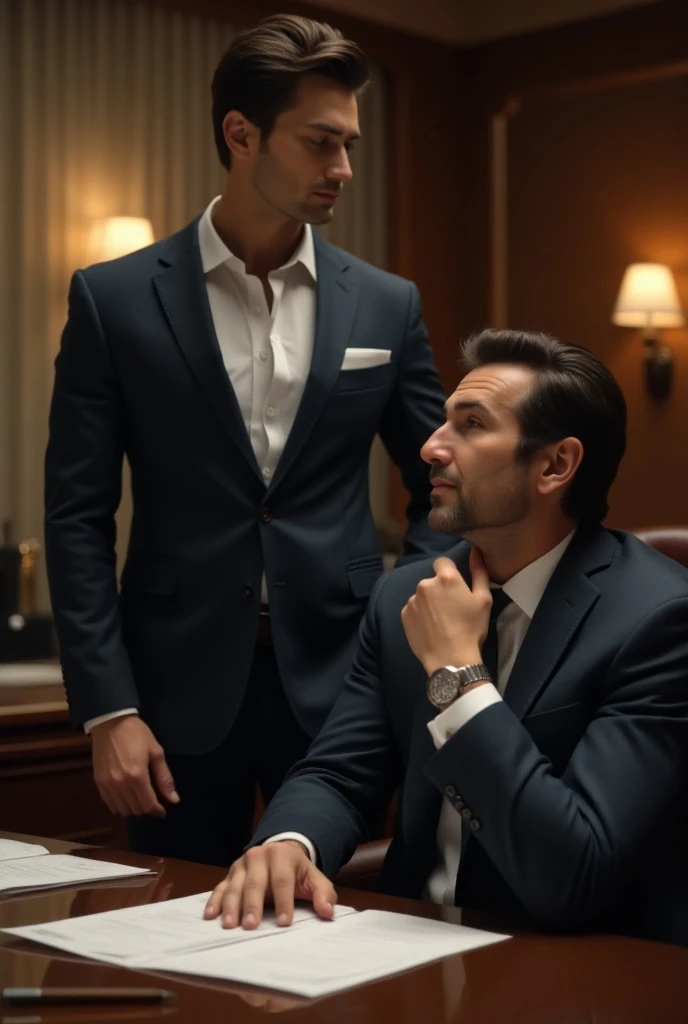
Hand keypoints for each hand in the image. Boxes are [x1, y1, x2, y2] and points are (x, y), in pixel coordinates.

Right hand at [91, 715, 179, 817]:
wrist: (110, 722)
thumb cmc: (137, 734)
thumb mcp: (156, 752)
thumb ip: (164, 778)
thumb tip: (174, 800)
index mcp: (137, 776)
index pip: (148, 805)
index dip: (158, 811)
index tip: (163, 811)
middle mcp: (121, 784)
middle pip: (136, 809)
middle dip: (147, 808)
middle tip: (152, 799)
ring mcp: (107, 785)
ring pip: (122, 810)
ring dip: (133, 808)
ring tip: (139, 798)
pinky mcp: (98, 782)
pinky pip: (109, 803)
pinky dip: (119, 804)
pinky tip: (126, 796)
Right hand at [204, 841, 336, 929]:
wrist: (279, 854)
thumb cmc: (297, 872)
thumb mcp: (314, 878)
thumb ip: (323, 893)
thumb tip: (328, 912)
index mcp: (281, 856)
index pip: (282, 880)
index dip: (284, 901)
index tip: (284, 923)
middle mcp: (258, 856)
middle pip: (255, 883)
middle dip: (253, 905)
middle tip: (251, 926)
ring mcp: (241, 865)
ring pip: (234, 886)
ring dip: (231, 906)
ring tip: (229, 925)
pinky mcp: (229, 874)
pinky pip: (220, 887)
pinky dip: (215, 901)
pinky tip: (210, 916)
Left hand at [401, 547, 491, 675]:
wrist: (451, 660)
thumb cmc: (471, 629)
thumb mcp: (484, 600)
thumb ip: (479, 572)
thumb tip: (475, 551)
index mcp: (446, 578)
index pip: (443, 562)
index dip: (450, 572)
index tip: (456, 587)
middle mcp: (425, 584)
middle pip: (432, 580)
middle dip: (440, 589)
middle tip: (451, 608)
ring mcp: (412, 600)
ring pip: (422, 595)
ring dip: (429, 602)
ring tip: (440, 621)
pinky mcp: (404, 615)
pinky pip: (413, 609)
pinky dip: (420, 615)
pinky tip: (430, 628)